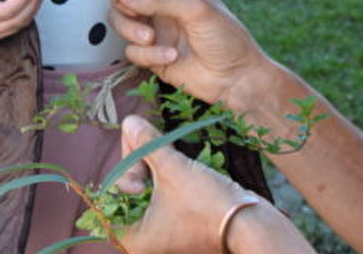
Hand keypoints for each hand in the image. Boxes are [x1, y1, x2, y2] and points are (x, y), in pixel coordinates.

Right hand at [109, 0, 265, 109]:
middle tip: (137, 19)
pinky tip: (171, 56)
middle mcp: (162, 5)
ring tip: (150, 38)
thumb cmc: (228, 38)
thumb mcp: (197, 9)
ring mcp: (156, 30)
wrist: (235, 77)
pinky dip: (148, 55)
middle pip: (121, 0)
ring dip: (132, 33)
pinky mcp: (152, 54)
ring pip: (122, 26)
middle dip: (125, 12)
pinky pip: (133, 52)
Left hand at [115, 115, 279, 253]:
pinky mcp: (181, 229)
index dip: (123, 166)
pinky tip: (177, 163)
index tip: (135, 142)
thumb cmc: (208, 205)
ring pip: (147, 194)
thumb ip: (147, 145)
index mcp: (134, 239)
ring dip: (155, 169)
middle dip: (140, 164)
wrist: (252, 226)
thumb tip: (129, 121)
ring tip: (169, 153)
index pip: (110, 197)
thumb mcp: (173, 170)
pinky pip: (163, 200)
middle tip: (154, 145)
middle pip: (127, 194)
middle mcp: (145, 243)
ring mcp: (164, 237)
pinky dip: (167, 180)